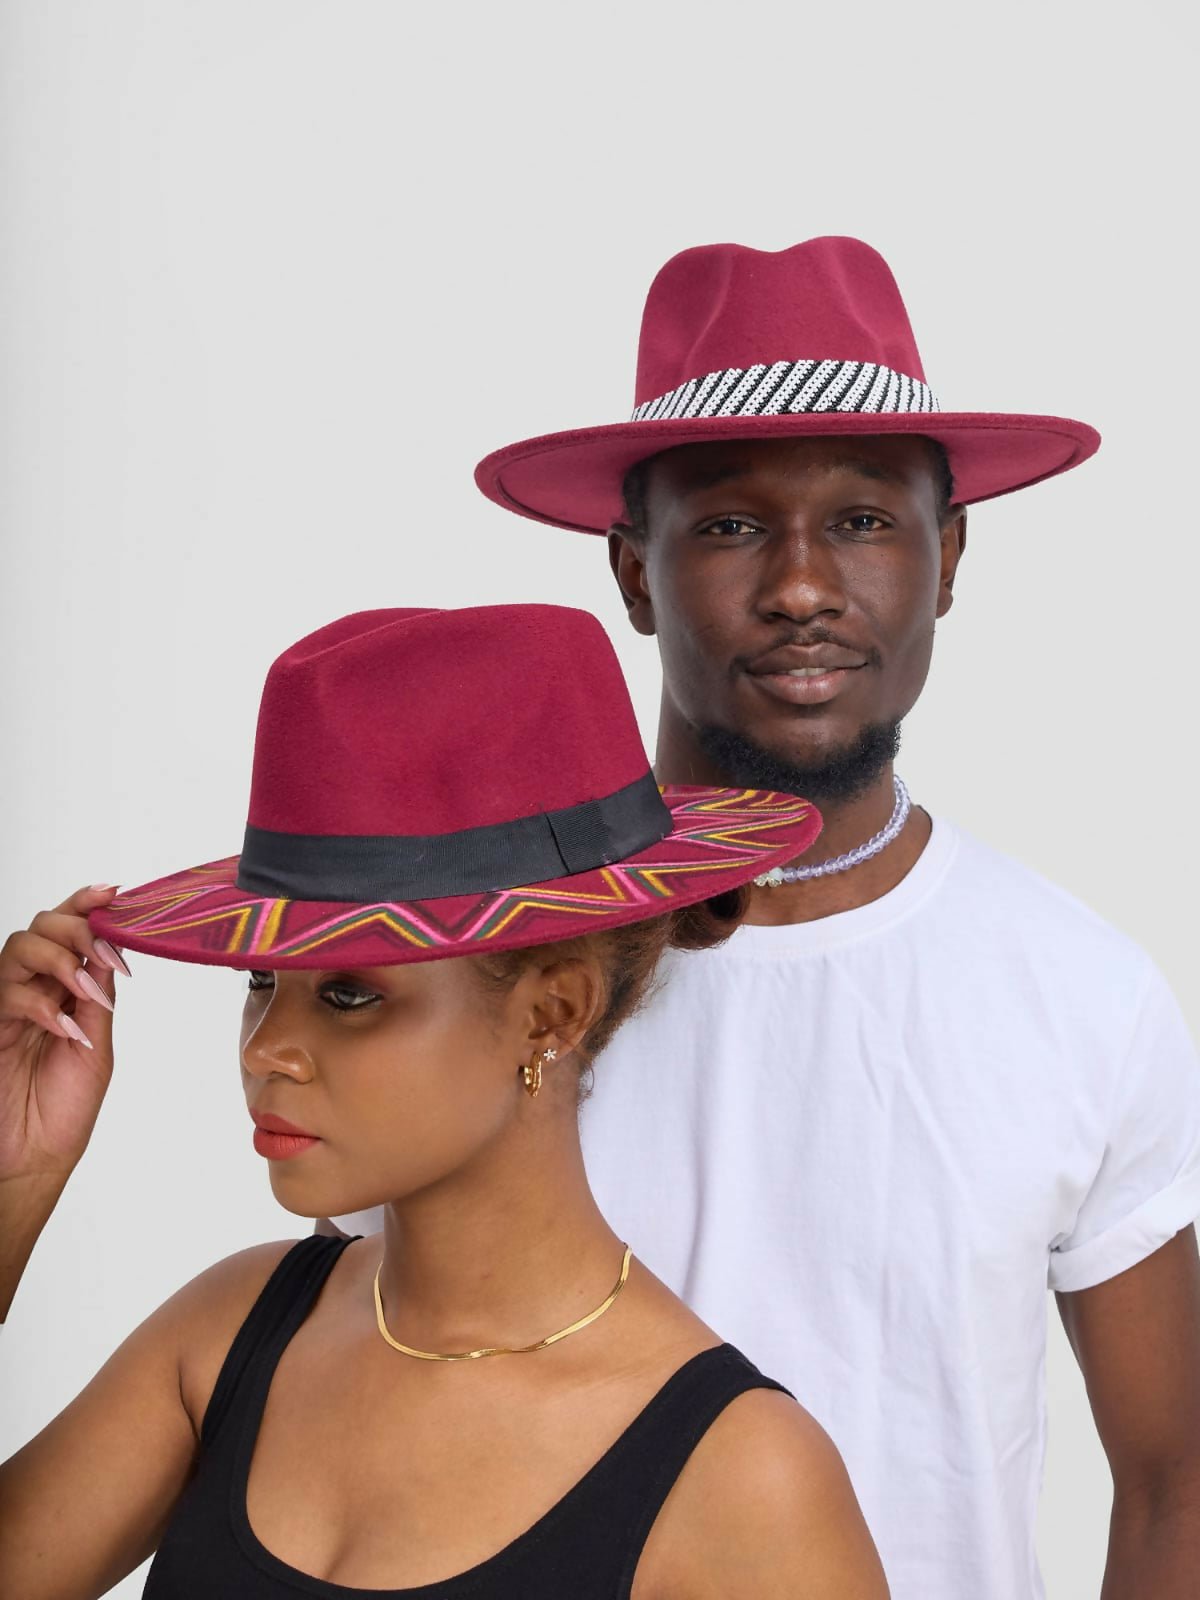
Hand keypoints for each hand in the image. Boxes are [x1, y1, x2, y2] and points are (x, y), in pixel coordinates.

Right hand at [0, 886, 128, 1189]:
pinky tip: (68, 1028)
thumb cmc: (63, 1109)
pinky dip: (42, 1005)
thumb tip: (110, 950)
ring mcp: (8, 1007)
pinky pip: (7, 994)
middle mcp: (33, 989)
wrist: (34, 1158)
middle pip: (41, 926)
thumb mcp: (96, 1045)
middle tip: (104, 952)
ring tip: (87, 993)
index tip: (114, 893)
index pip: (69, 931)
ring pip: (19, 948)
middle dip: (76, 928)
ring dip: (60, 961)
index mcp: (63, 989)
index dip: (86, 903)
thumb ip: (97, 997)